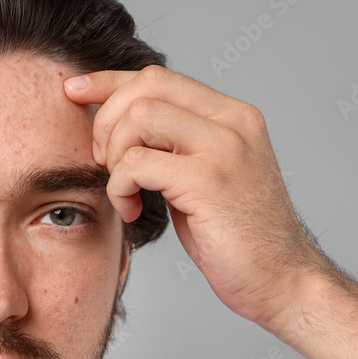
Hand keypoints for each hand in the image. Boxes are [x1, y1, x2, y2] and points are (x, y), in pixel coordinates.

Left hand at [64, 65, 329, 329]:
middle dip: (106, 120)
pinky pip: (137, 162)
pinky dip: (120, 186)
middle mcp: (233, 122)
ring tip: (123, 190)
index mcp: (233, 116)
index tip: (75, 90)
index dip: (109, 81)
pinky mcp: (208, 181)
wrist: (283, 282)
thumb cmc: (239, 238)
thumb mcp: (204, 176)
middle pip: (146, 87)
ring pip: (139, 118)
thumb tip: (120, 128)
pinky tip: (132, 210)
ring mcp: (224, 149)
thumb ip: (174, 147)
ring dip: (114, 156)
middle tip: (101, 161)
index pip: (159, 76)